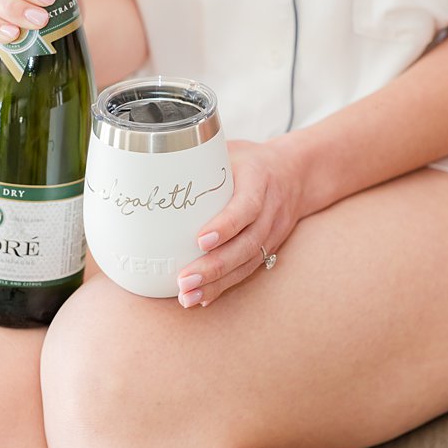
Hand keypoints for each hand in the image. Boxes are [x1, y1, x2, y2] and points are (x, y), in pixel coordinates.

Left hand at [177, 140, 305, 307]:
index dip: (226, 225)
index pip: (247, 206)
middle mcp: (270, 209)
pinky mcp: (270, 246)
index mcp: (259, 179)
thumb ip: (200, 158)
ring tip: (187, 296)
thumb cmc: (251, 161)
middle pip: (247, 243)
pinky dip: (225, 285)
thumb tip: (150, 162)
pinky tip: (203, 297)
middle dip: (215, 266)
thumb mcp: (230, 150)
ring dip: (217, 283)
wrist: (297, 173)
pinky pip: (248, 269)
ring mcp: (273, 231)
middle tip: (184, 281)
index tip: (200, 240)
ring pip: (248, 262)